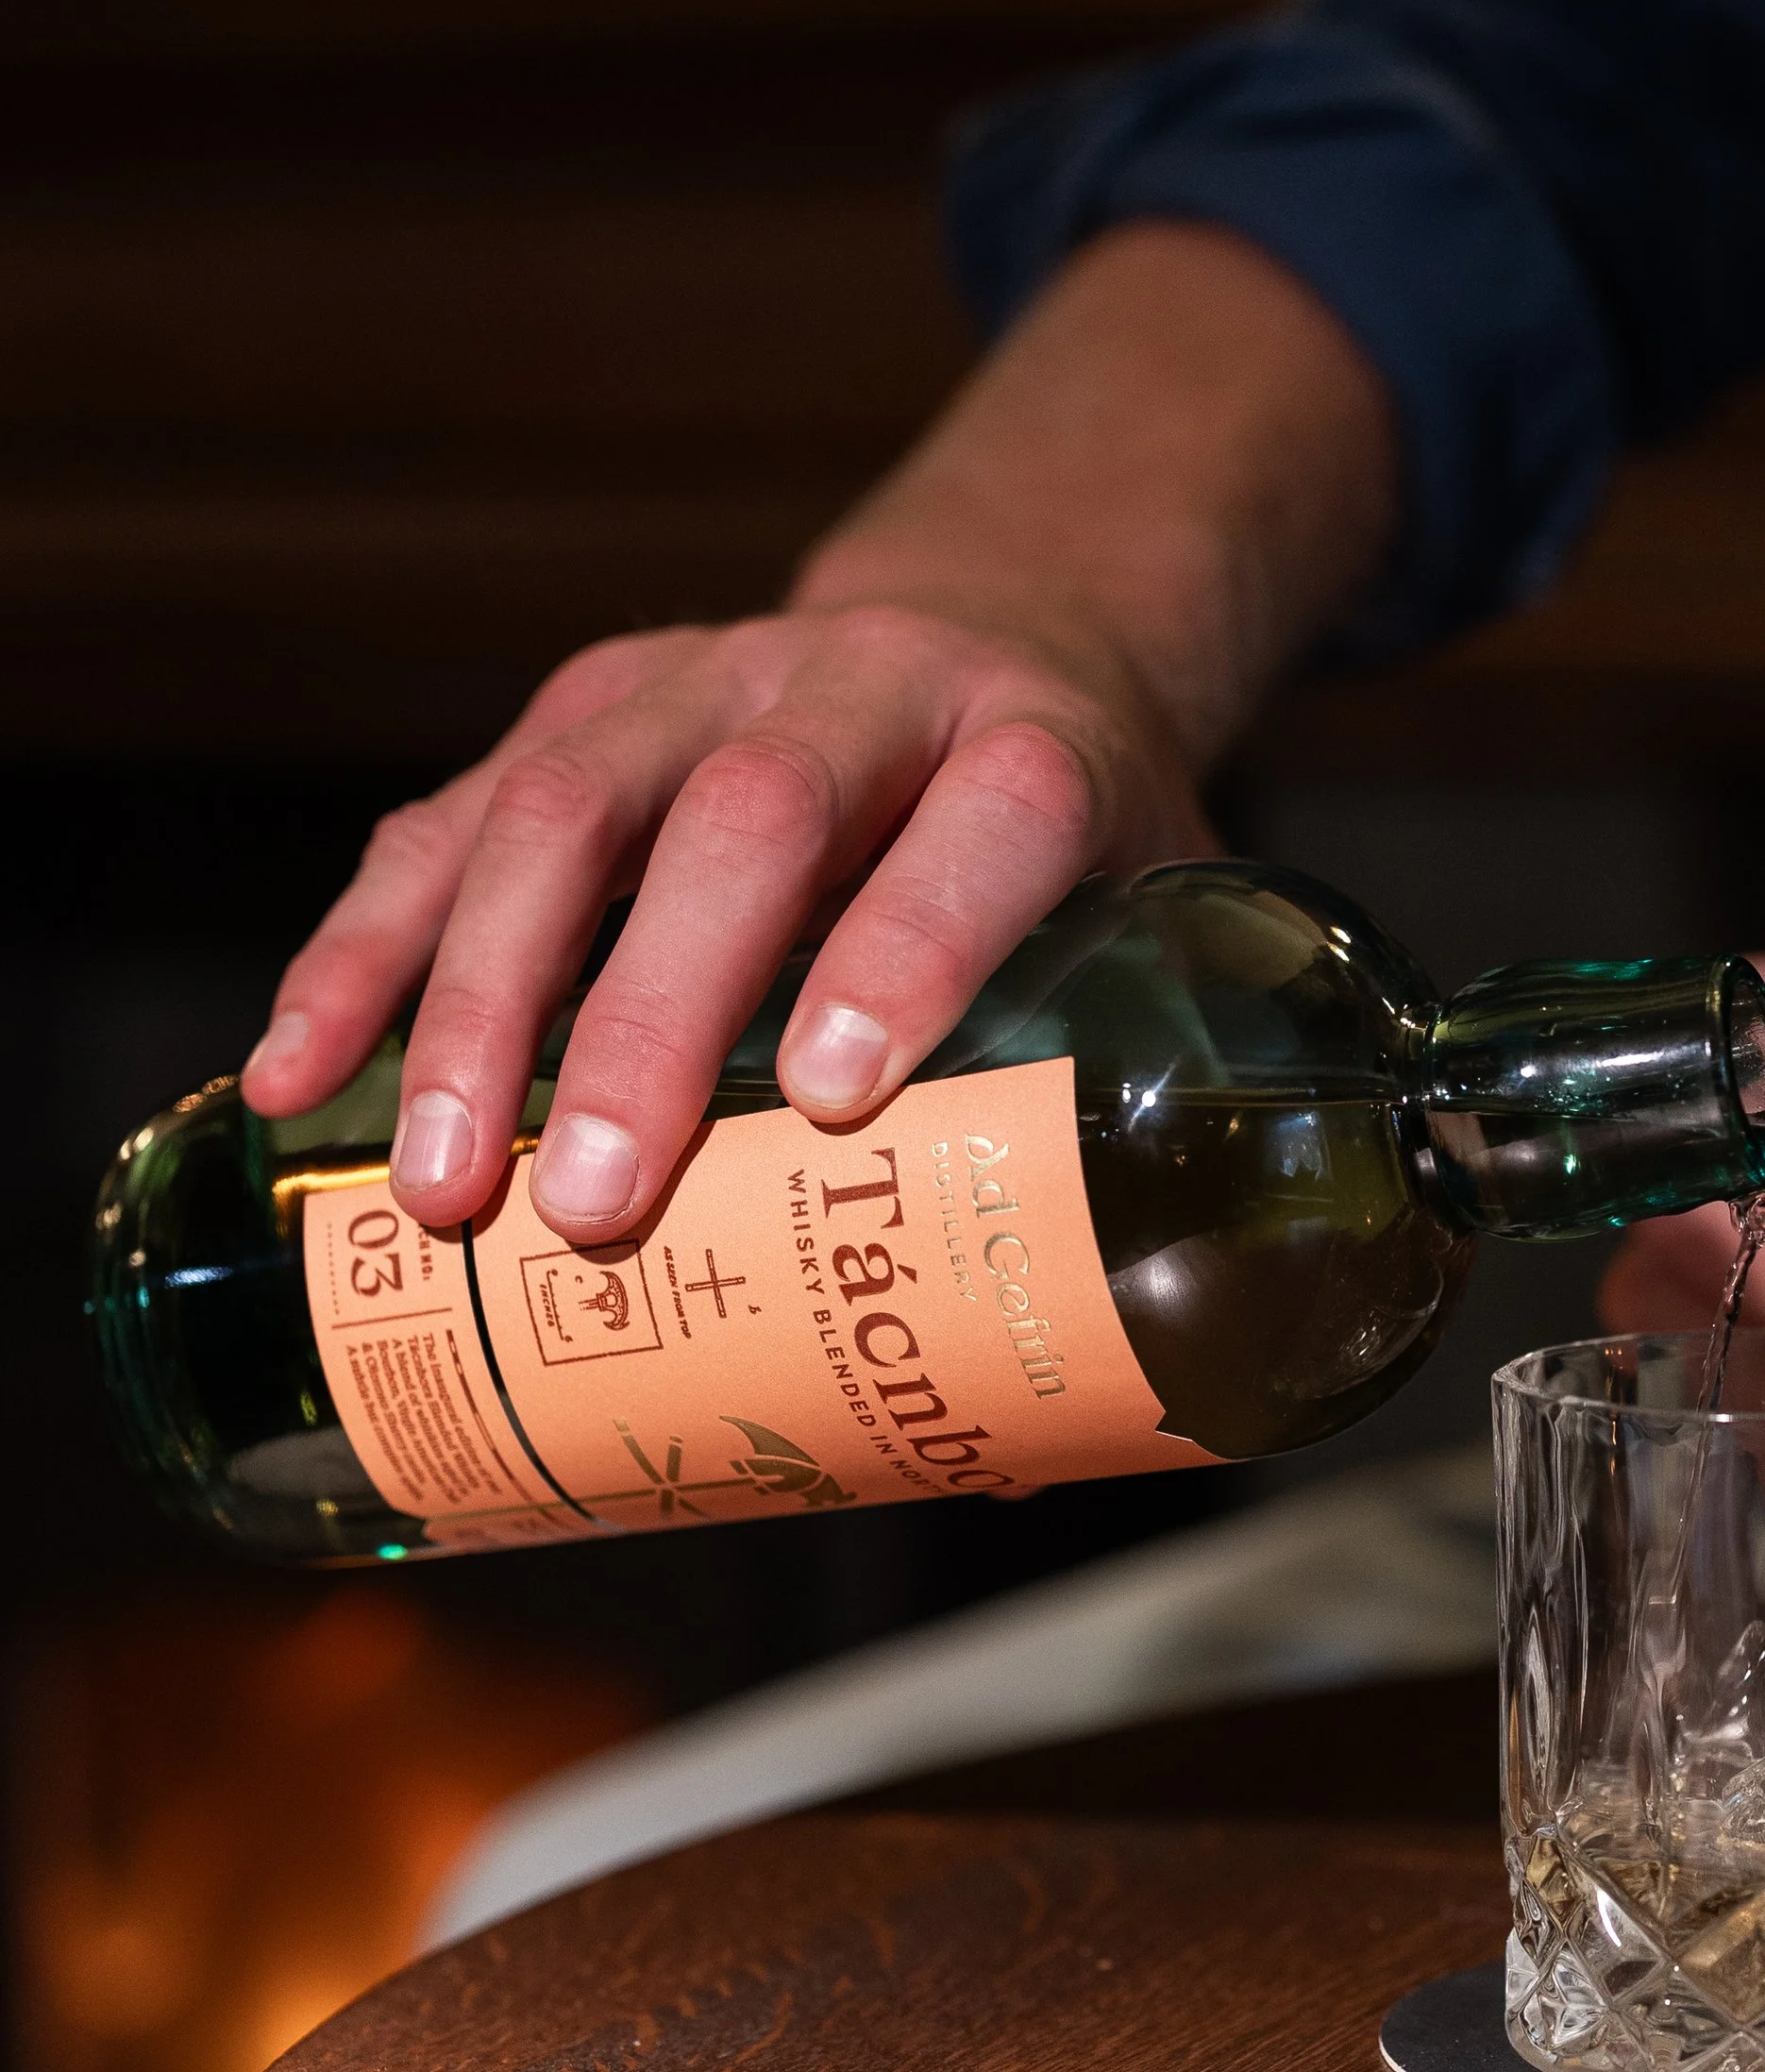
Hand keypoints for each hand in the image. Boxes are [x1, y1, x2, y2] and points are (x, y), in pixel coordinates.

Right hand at [239, 221, 1393, 1241]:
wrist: (996, 630)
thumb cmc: (1073, 840)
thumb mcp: (1153, 931)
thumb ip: (1110, 1135)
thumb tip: (1024, 1441)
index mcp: (1035, 745)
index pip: (990, 819)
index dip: (912, 944)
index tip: (837, 1092)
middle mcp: (859, 686)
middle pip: (749, 815)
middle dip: (657, 1009)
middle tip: (602, 1198)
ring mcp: (703, 682)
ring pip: (567, 805)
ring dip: (482, 1000)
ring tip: (440, 1183)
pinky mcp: (581, 707)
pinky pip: (448, 818)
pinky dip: (364, 951)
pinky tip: (303, 1078)